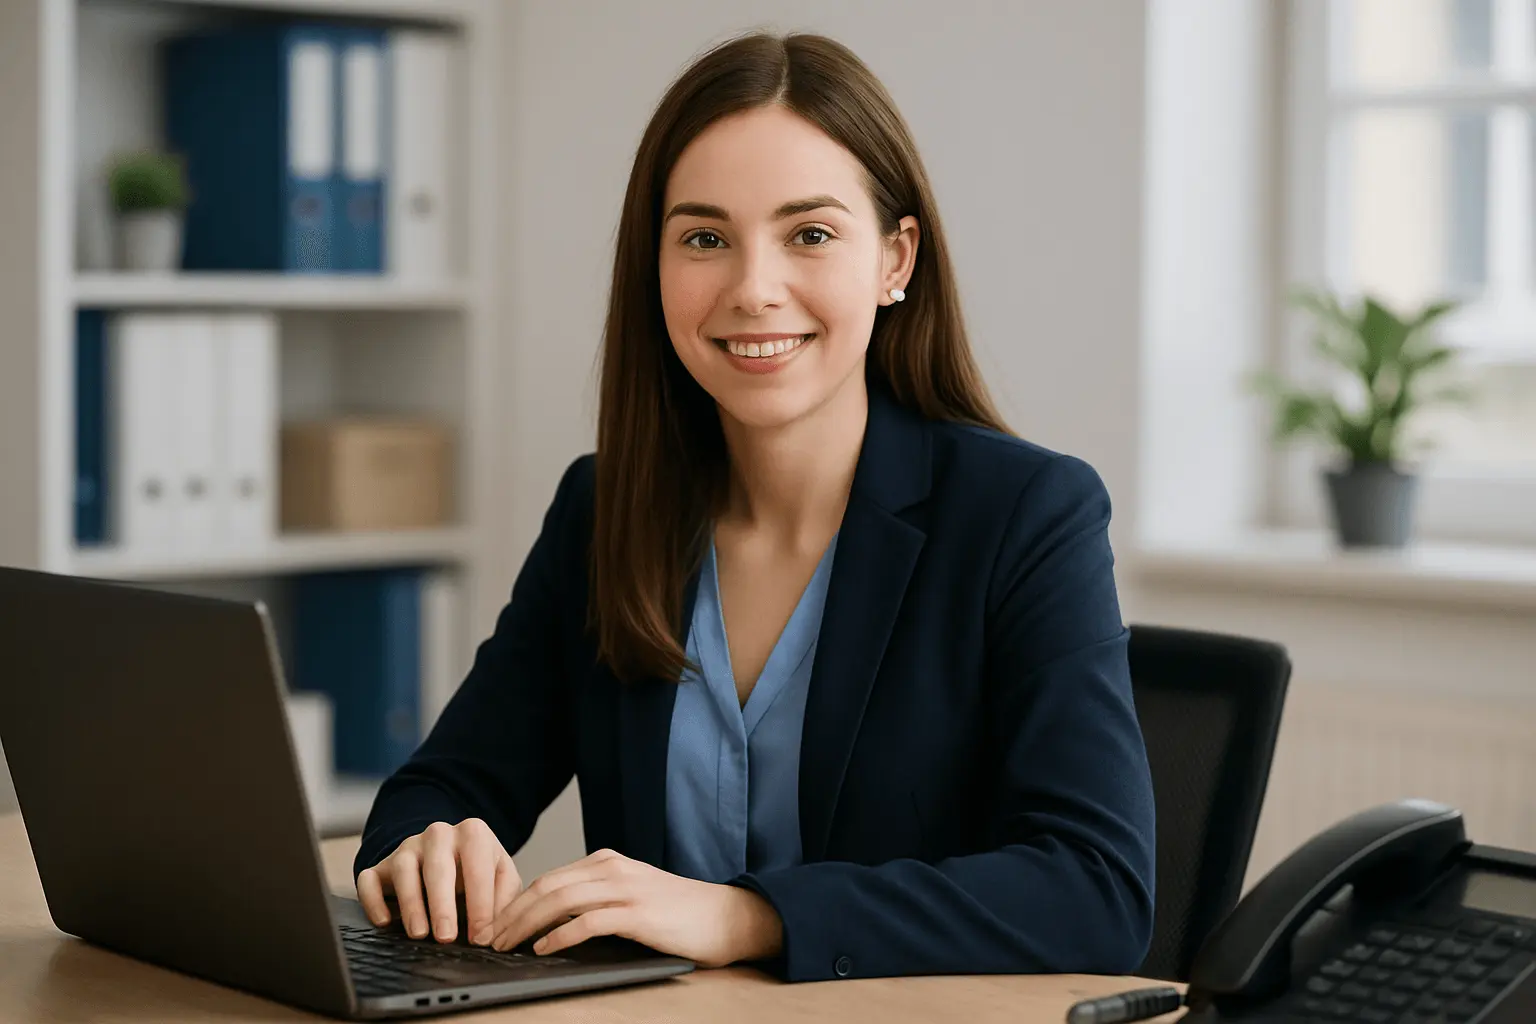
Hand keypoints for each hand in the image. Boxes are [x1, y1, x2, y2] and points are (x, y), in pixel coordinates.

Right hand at [356, 819, 520, 945]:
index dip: (480, 904)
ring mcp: (408, 847)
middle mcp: (439, 835)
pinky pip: (370, 879)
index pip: (477, 868)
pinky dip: (374, 901)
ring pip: (404, 869)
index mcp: (473, 834)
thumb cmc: (477, 871)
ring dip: (411, 903)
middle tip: (447, 938)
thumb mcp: (501, 877)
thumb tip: (496, 932)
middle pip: (438, 867)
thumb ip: (505, 899)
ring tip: (419, 933)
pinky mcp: (382, 865)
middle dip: (442, 904)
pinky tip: (384, 922)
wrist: (447, 855)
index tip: (481, 936)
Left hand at [489, 848, 782, 967]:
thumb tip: (549, 923)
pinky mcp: (638, 914)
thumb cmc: (677, 913)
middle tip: (489, 937)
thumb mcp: (630, 895)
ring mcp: (626, 889)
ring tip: (506, 945)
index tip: (495, 924)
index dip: (516, 902)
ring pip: (561, 901)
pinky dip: (560, 936)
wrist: (725, 916)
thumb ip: (595, 900)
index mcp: (606, 862)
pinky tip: (544, 949)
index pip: (549, 878)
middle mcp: (612, 869)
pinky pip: (588, 922)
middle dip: (512, 913)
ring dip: (526, 925)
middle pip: (547, 886)